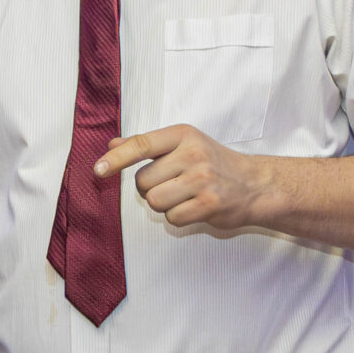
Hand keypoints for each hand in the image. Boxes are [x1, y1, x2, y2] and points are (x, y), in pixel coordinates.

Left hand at [96, 125, 264, 231]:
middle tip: (175, 184)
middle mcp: (193, 153)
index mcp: (183, 135)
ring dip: (164, 205)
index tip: (98, 170)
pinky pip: (172, 218)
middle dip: (151, 188)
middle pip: (143, 181)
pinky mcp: (210, 204)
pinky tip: (195, 208)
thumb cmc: (214, 164)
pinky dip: (179, 218)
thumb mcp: (184, 145)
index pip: (141, 144)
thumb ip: (148, 146)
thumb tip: (112, 145)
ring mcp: (203, 179)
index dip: (116, 159)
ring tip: (185, 197)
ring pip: (155, 201)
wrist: (255, 185)